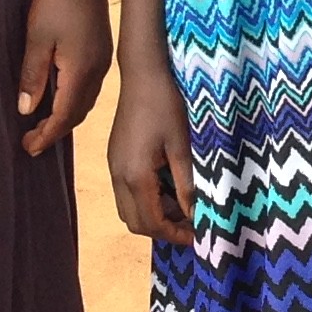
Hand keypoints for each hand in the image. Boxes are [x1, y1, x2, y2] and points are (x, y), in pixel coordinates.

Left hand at [16, 0, 110, 154]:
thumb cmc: (57, 1)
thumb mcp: (36, 40)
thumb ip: (32, 77)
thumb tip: (26, 110)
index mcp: (81, 72)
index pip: (64, 116)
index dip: (46, 135)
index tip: (28, 148)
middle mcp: (97, 71)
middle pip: (78, 113)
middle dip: (55, 131)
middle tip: (31, 141)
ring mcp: (103, 61)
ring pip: (86, 101)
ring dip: (65, 116)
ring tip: (43, 123)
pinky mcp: (102, 51)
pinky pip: (90, 87)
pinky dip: (74, 100)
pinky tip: (59, 95)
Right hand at [106, 56, 196, 242]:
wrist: (142, 74)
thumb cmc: (166, 105)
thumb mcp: (182, 147)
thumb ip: (186, 185)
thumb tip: (195, 215)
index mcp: (135, 176)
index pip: (151, 223)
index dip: (174, 235)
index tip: (197, 236)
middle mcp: (118, 176)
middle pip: (135, 222)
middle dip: (162, 229)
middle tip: (190, 224)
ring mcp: (113, 167)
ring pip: (128, 209)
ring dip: (153, 215)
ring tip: (182, 205)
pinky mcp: (115, 158)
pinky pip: (126, 192)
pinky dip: (146, 200)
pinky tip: (168, 187)